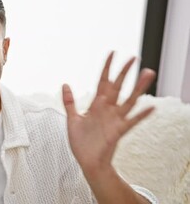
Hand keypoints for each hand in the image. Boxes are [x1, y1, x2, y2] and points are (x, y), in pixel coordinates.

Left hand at [62, 52, 155, 175]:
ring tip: (147, 74)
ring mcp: (114, 120)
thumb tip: (65, 84)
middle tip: (134, 58)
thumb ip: (69, 102)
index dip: (107, 68)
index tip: (112, 53)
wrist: (86, 162)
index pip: (103, 81)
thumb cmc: (81, 142)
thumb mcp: (72, 119)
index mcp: (96, 105)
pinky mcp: (117, 131)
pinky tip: (151, 107)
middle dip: (124, 72)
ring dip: (138, 88)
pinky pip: (131, 122)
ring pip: (128, 100)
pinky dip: (141, 115)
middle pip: (117, 87)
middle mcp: (107, 109)